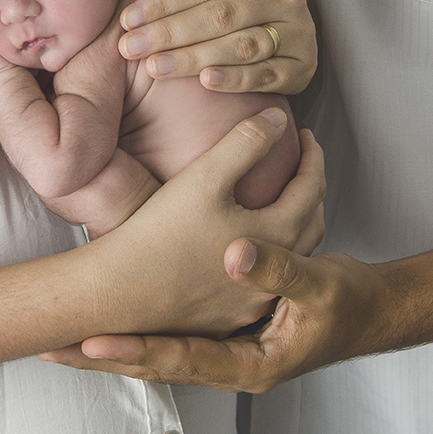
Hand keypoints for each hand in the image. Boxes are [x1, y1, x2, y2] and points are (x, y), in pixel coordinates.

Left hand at [39, 246, 379, 391]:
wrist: (368, 311)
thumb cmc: (347, 305)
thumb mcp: (318, 287)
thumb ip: (278, 270)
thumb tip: (235, 252)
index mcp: (248, 366)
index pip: (179, 361)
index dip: (135, 350)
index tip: (89, 342)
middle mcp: (229, 365)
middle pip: (157, 364)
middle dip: (107, 355)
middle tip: (53, 347)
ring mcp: (223, 349)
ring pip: (160, 351)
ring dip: (118, 343)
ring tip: (67, 336)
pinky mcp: (223, 330)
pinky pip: (174, 334)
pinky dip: (144, 328)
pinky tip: (118, 316)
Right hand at [40, 126, 326, 357]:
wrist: (120, 291)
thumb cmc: (161, 231)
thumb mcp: (206, 174)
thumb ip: (248, 141)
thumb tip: (280, 117)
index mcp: (278, 236)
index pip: (312, 188)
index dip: (313, 157)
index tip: (308, 136)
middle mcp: (274, 275)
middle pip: (311, 224)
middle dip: (311, 188)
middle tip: (302, 162)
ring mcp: (253, 301)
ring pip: (292, 257)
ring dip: (295, 222)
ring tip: (283, 198)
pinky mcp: (230, 316)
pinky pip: (266, 281)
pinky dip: (272, 253)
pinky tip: (251, 241)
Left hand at [118, 0, 315, 94]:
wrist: (291, 19)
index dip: (164, 2)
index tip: (128, 18)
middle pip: (219, 15)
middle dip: (170, 32)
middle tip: (130, 47)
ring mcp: (298, 32)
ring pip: (241, 46)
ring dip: (194, 58)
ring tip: (155, 66)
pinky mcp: (303, 66)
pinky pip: (267, 75)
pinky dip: (235, 79)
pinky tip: (205, 81)